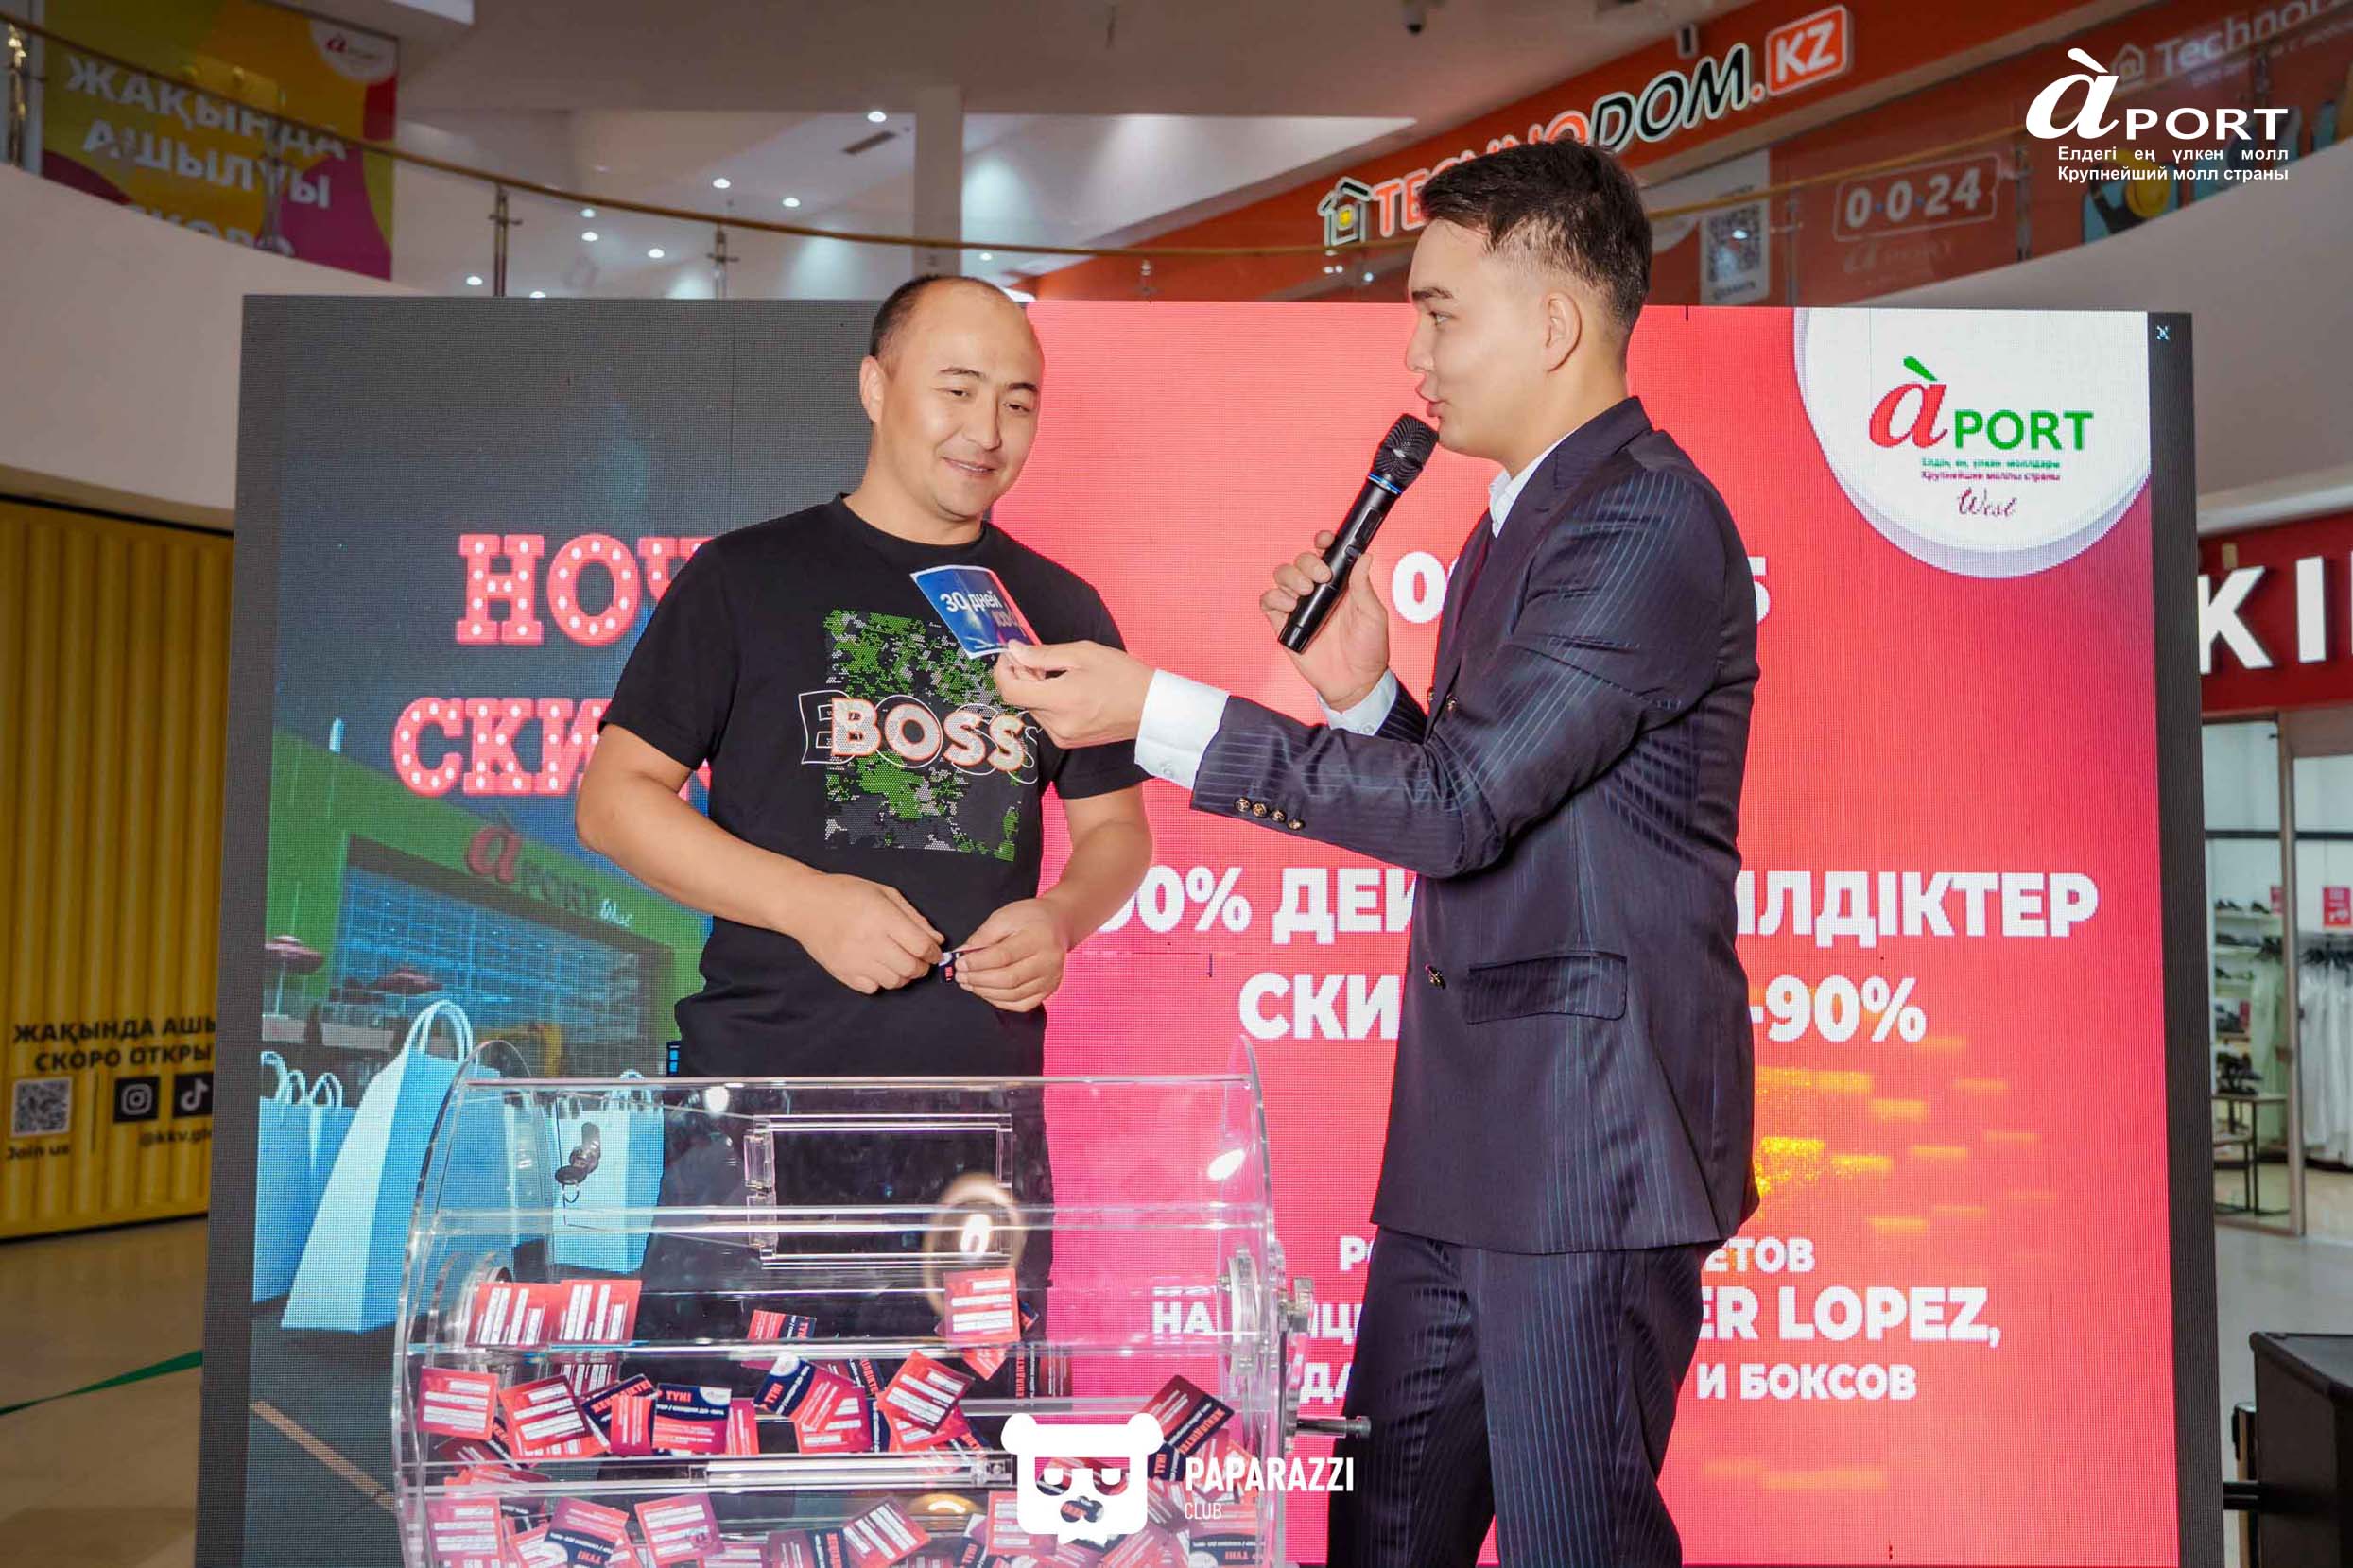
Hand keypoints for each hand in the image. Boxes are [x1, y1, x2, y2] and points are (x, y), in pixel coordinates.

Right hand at [783, 873, 943, 993]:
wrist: (803, 904)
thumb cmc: (845, 893)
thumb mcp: (884, 893)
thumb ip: (913, 917)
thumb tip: (936, 939)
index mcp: (882, 917)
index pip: (920, 946)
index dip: (933, 952)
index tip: (933, 951)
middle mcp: (869, 941)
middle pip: (911, 968)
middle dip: (922, 966)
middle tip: (919, 958)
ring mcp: (854, 960)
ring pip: (894, 982)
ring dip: (904, 975)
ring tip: (899, 962)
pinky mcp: (842, 973)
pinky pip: (872, 988)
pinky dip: (881, 981)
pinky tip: (878, 966)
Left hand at [952, 899, 1070, 1012]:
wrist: (1057, 924)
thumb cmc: (1030, 918)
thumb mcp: (1005, 916)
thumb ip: (983, 936)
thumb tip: (963, 955)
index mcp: (1038, 938)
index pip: (1003, 956)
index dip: (978, 963)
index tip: (959, 963)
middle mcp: (1048, 961)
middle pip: (1008, 979)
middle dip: (978, 979)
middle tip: (960, 975)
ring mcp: (1050, 979)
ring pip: (1013, 995)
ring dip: (985, 992)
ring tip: (969, 983)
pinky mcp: (1049, 990)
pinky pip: (1021, 1004)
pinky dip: (1000, 1001)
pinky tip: (986, 992)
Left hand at [990, 641, 1151, 746]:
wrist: (1151, 708)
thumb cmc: (1123, 676)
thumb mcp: (1082, 654)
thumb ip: (1043, 654)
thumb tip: (1015, 651)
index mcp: (1060, 701)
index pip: (1011, 691)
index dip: (1003, 671)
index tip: (1010, 655)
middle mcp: (1057, 724)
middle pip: (1021, 699)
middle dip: (1022, 676)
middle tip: (1038, 658)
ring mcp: (1063, 736)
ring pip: (1033, 708)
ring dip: (1035, 689)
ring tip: (1057, 674)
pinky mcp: (1069, 741)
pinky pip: (1047, 719)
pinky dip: (1048, 702)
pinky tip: (1066, 690)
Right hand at [1262, 530, 1390, 710]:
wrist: (1355, 682)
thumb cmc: (1369, 649)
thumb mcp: (1373, 614)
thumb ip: (1364, 586)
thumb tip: (1364, 557)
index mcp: (1339, 585)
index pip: (1325, 554)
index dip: (1323, 542)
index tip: (1326, 540)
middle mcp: (1317, 592)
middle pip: (1300, 561)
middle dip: (1307, 562)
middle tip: (1321, 577)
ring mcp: (1300, 608)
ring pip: (1282, 576)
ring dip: (1291, 578)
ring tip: (1305, 593)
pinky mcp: (1284, 625)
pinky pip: (1268, 602)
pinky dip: (1274, 598)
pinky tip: (1290, 606)